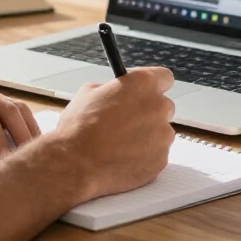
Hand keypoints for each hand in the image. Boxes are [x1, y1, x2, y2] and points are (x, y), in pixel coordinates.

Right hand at [51, 67, 175, 200]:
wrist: (75, 163)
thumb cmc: (79, 127)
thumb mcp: (89, 92)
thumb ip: (113, 89)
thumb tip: (118, 93)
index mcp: (142, 83)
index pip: (164, 77)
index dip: (153, 85)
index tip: (145, 91)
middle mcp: (158, 106)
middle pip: (163, 106)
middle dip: (148, 112)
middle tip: (127, 120)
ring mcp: (163, 135)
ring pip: (161, 132)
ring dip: (147, 135)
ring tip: (119, 143)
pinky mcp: (161, 159)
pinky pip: (156, 154)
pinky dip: (144, 156)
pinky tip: (122, 157)